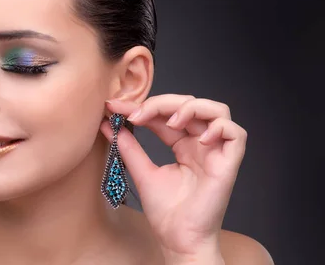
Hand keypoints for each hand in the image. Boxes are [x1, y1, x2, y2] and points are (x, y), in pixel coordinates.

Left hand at [102, 94, 246, 263]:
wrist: (178, 239)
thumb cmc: (165, 212)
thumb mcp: (141, 171)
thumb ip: (128, 145)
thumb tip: (107, 122)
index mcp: (183, 145)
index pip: (166, 114)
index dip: (143, 106)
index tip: (115, 106)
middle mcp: (201, 145)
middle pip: (190, 104)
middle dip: (162, 102)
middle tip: (137, 113)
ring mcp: (216, 153)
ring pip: (217, 111)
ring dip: (191, 108)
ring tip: (170, 121)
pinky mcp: (229, 164)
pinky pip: (235, 134)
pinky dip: (218, 127)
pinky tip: (198, 138)